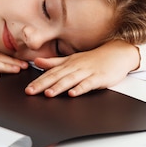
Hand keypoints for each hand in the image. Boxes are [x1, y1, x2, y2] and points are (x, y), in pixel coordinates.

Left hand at [25, 40, 139, 96]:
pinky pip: (88, 84)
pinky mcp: (99, 77)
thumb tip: (37, 61)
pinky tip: (73, 93)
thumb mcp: (72, 58)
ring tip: (49, 93)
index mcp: (68, 63)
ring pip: (71, 80)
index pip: (50, 73)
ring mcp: (87, 72)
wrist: (118, 53)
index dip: (38, 81)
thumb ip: (54, 62)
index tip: (28, 89)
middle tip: (31, 92)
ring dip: (59, 86)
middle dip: (43, 84)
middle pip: (57, 76)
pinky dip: (80, 88)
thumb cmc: (95, 58)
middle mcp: (76, 67)